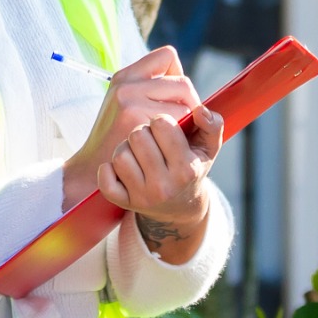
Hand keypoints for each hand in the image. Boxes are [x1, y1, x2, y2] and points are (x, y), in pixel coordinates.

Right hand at [62, 48, 204, 207]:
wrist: (92, 171)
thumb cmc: (115, 139)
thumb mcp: (123, 105)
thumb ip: (149, 87)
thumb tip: (181, 78)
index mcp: (124, 77)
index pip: (167, 56)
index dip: (177, 75)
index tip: (174, 98)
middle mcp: (126, 86)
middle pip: (183, 83)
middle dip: (190, 103)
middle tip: (181, 123)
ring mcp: (131, 105)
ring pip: (186, 105)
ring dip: (186, 122)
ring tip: (169, 137)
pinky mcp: (138, 125)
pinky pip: (179, 124)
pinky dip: (180, 137)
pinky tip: (164, 148)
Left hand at [103, 106, 223, 262]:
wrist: (179, 207)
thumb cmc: (192, 168)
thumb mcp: (209, 149)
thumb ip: (212, 125)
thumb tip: (199, 109)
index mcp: (186, 169)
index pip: (162, 124)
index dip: (161, 121)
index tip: (165, 129)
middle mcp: (164, 186)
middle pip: (138, 136)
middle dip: (143, 132)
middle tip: (150, 141)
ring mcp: (143, 197)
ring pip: (120, 154)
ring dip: (126, 149)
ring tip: (137, 153)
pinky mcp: (124, 204)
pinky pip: (105, 179)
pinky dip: (108, 170)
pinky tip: (119, 168)